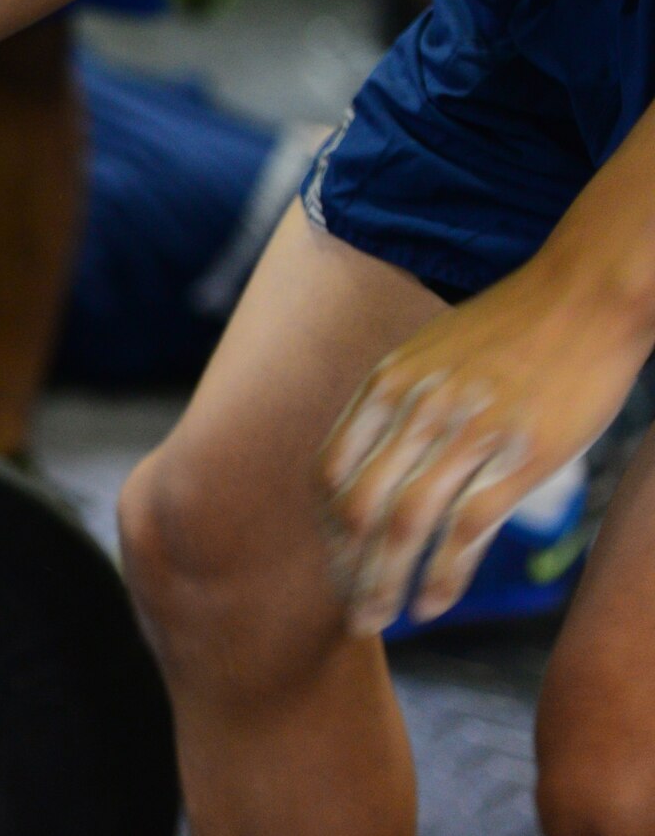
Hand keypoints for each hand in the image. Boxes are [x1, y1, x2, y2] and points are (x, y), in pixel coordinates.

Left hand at [319, 244, 653, 633]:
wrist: (587, 296)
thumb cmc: (513, 327)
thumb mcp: (431, 351)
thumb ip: (399, 400)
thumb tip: (376, 455)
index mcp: (388, 383)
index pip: (332, 469)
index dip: (327, 525)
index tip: (336, 560)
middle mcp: (417, 410)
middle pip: (359, 507)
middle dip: (349, 569)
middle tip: (353, 615)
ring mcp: (467, 434)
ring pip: (405, 525)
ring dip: (386, 582)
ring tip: (380, 619)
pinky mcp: (520, 457)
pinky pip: (466, 528)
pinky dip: (444, 574)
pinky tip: (434, 604)